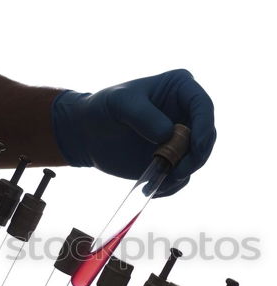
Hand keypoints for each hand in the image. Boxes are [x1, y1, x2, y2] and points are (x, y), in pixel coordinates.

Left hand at [52, 69, 215, 196]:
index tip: (195, 147)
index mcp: (181, 89)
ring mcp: (181, 140)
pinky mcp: (172, 161)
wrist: (88, 133)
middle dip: (196, 157)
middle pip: (206, 137)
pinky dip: (170, 185)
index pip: (203, 106)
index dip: (205, 128)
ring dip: (182, 174)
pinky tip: (152, 185)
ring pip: (197, 160)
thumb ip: (143, 115)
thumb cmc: (104, 109)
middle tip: (176, 172)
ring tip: (157, 178)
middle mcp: (187, 114)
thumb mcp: (120, 104)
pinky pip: (181, 178)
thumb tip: (168, 134)